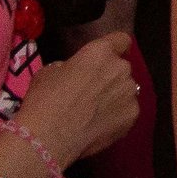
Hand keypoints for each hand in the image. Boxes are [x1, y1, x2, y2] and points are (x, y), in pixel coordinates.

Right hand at [14, 32, 141, 162]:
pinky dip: (117, 116)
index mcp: (100, 52)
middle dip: (110, 77)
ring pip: (126, 90)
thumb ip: (71, 65)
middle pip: (121, 68)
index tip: (108, 58)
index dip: (115, 48)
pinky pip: (127, 111)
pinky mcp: (132, 115)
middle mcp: (121, 68)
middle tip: (93, 92)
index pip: (121, 40)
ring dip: (115, 96)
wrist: (47, 137)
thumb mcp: (50, 72)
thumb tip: (76, 72)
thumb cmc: (43, 100)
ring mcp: (129, 93)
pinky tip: (100, 126)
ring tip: (95, 113)